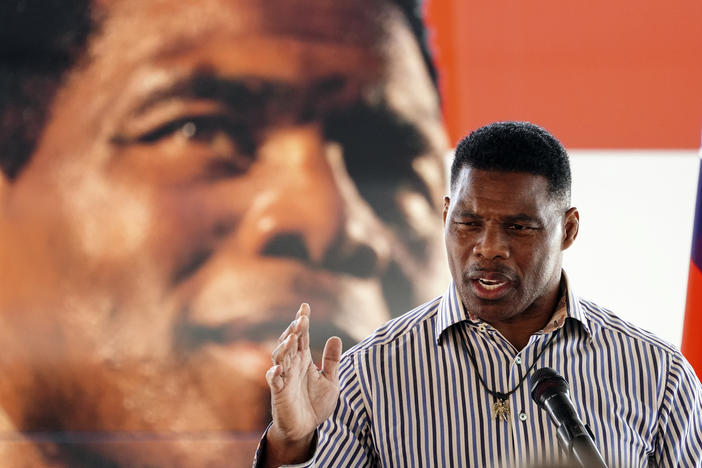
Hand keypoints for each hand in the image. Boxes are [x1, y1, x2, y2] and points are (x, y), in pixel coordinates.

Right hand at [263, 303, 341, 465]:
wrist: (305, 429)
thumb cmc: (315, 404)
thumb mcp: (330, 380)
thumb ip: (332, 360)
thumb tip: (336, 336)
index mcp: (304, 361)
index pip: (302, 337)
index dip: (302, 322)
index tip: (304, 307)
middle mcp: (292, 366)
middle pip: (290, 343)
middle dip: (294, 330)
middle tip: (301, 319)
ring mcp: (284, 378)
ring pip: (280, 358)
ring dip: (284, 347)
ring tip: (292, 337)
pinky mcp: (279, 393)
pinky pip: (274, 381)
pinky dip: (275, 374)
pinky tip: (279, 368)